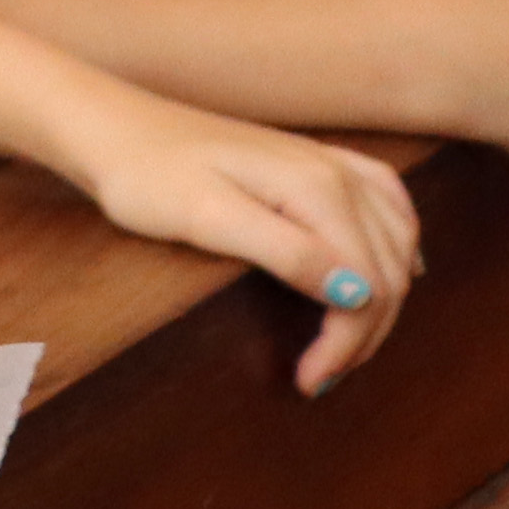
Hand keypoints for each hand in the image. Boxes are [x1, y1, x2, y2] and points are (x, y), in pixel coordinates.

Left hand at [57, 99, 423, 392]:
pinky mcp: (313, 160)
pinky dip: (399, 242)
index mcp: (316, 188)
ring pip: (394, 241)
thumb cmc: (145, 175)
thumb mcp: (207, 219)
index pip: (367, 286)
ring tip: (346, 343)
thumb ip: (286, 253)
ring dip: (385, 297)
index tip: (309, 382)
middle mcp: (336, 171)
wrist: (109, 126)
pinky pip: (386, 202)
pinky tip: (398, 266)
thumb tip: (360, 292)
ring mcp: (327, 161)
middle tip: (321, 376)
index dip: (345, 343)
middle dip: (364, 333)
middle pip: (387, 270)